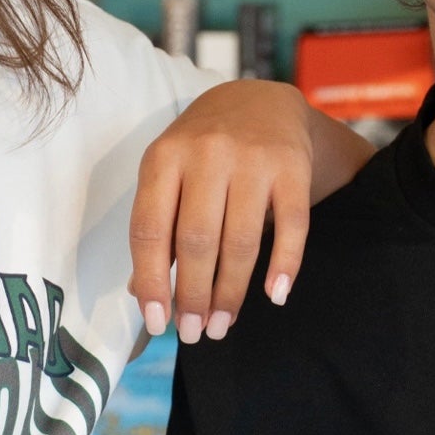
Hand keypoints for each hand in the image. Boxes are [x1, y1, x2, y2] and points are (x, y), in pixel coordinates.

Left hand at [131, 81, 348, 344]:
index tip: (158, 322)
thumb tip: (142, 294)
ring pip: (241, 240)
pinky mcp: (293, 165)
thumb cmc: (203, 151)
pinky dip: (285, 265)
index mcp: (164, 157)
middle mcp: (206, 153)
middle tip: (194, 333)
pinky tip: (275, 296)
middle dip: (194, 296)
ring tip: (223, 325)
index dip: (151, 281)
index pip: (149, 229)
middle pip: (196, 241)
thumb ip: (155, 228)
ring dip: (231, 292)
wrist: (261, 101)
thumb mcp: (167, 175)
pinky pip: (292, 226)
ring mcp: (253, 158)